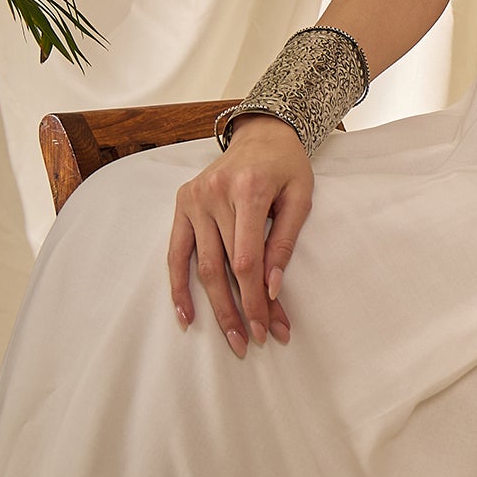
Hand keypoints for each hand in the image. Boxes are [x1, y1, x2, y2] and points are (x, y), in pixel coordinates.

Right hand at [168, 115, 312, 356]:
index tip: (269, 327)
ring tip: (231, 336)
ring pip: (200, 265)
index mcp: (247, 190)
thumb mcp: (300, 198)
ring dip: (214, 306)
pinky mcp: (182, 204)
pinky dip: (178, 285)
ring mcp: (193, 199)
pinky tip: (186, 314)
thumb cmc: (287, 167)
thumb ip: (284, 242)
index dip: (255, 298)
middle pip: (223, 267)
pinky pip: (176, 252)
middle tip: (251, 342)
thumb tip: (272, 287)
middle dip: (238, 309)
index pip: (247, 258)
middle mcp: (214, 194)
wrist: (262, 134)